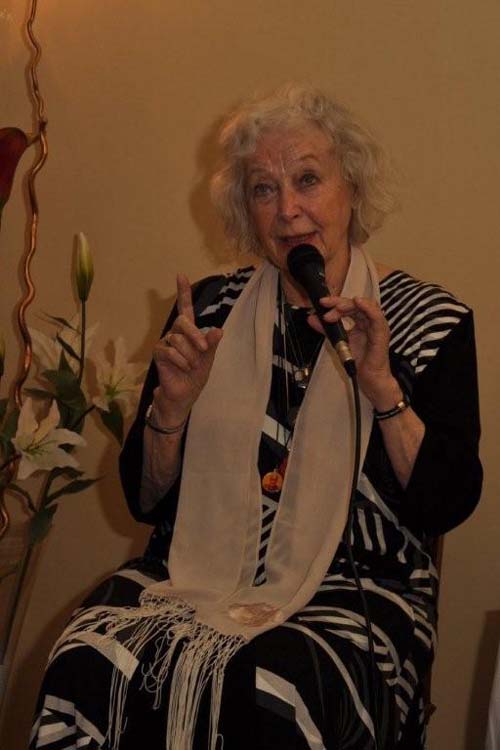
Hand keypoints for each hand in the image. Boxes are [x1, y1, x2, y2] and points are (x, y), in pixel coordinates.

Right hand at [152, 274, 222, 423]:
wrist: (183, 396)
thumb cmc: (194, 378)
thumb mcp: (208, 360)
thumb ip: (211, 345)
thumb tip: (219, 329)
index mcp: (189, 333)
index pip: (185, 309)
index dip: (183, 292)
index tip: (181, 275)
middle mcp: (176, 334)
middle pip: (182, 321)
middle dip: (195, 334)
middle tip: (204, 349)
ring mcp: (166, 343)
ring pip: (178, 339)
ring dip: (190, 355)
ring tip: (192, 366)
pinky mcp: (158, 354)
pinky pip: (170, 350)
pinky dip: (181, 361)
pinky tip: (184, 368)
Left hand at [308, 295, 400, 407]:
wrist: (368, 377)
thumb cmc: (359, 360)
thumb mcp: (338, 341)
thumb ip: (326, 330)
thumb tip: (312, 318)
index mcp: (361, 321)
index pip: (349, 306)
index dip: (335, 302)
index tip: (322, 303)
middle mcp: (370, 321)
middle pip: (356, 303)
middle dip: (339, 302)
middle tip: (326, 307)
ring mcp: (377, 325)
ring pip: (366, 306)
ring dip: (349, 305)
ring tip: (336, 309)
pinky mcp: (381, 332)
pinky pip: (376, 316)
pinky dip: (367, 307)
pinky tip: (358, 303)